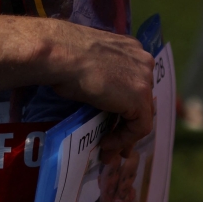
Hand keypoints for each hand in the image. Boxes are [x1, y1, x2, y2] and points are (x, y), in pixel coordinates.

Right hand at [48, 21, 154, 152]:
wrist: (58, 53)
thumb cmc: (61, 55)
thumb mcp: (88, 65)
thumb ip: (103, 77)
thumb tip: (100, 99)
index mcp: (132, 49)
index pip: (137, 84)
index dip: (128, 106)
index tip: (117, 122)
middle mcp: (143, 62)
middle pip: (142, 100)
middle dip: (130, 124)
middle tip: (116, 143)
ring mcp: (144, 80)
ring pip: (141, 116)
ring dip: (125, 137)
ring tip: (109, 152)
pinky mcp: (139, 99)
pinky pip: (139, 128)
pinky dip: (123, 140)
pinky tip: (106, 145)